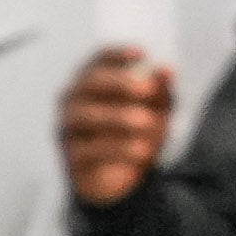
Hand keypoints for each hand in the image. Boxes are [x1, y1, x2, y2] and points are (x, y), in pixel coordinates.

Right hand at [59, 47, 175, 207]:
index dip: (117, 54)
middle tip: (147, 89)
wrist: (117, 181)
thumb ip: (160, 91)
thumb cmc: (133, 135)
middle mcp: (73, 99)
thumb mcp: (153, 111)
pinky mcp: (72, 157)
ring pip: (88, 116)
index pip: (98, 60)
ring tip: (147, 122)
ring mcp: (68, 128)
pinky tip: (142, 151)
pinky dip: (119, 149)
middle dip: (120, 82)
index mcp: (90, 81)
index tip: (142, 53)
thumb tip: (168, 71)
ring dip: (120, 117)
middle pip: (90, 83)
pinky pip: (92, 150)